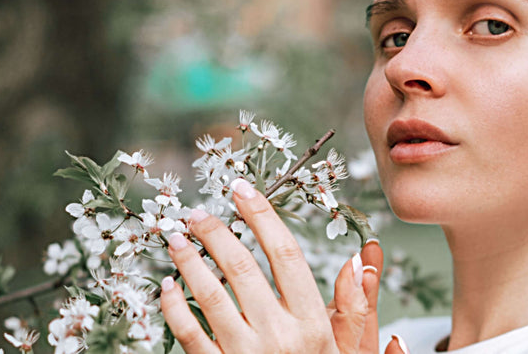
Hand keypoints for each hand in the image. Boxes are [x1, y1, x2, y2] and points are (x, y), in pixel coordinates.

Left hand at [160, 177, 382, 352]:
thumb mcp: (354, 352)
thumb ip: (357, 307)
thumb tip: (360, 260)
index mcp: (313, 324)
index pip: (286, 254)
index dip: (262, 215)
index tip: (243, 189)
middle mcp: (279, 337)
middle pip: (242, 268)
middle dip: (216, 232)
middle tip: (198, 212)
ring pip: (209, 297)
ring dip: (188, 262)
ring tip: (176, 238)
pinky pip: (188, 337)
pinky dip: (173, 308)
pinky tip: (167, 287)